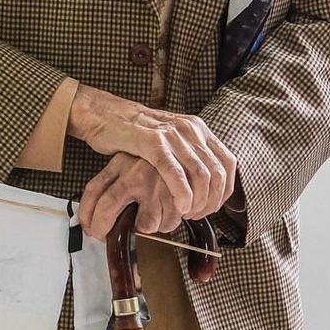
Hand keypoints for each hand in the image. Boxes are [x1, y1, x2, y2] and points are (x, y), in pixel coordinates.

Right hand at [67, 84, 236, 222]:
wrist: (102, 114)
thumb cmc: (131, 132)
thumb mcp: (168, 139)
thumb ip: (187, 154)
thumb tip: (203, 182)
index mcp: (196, 128)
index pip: (228, 163)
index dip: (224, 190)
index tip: (211, 206)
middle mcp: (189, 129)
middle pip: (217, 172)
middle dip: (211, 201)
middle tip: (198, 215)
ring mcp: (171, 134)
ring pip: (201, 174)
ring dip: (198, 201)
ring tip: (187, 213)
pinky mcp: (152, 142)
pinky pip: (175, 172)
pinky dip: (182, 193)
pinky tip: (179, 206)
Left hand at [78, 152, 182, 239]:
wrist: (186, 149)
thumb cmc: (154, 161)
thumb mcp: (129, 160)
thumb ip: (113, 180)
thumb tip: (94, 212)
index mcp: (120, 163)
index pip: (93, 190)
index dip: (85, 214)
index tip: (87, 225)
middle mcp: (136, 174)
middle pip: (107, 209)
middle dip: (101, 228)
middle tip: (103, 236)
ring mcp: (156, 187)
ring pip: (144, 225)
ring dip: (143, 230)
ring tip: (144, 222)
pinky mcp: (177, 197)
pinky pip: (168, 224)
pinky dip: (166, 226)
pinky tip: (165, 215)